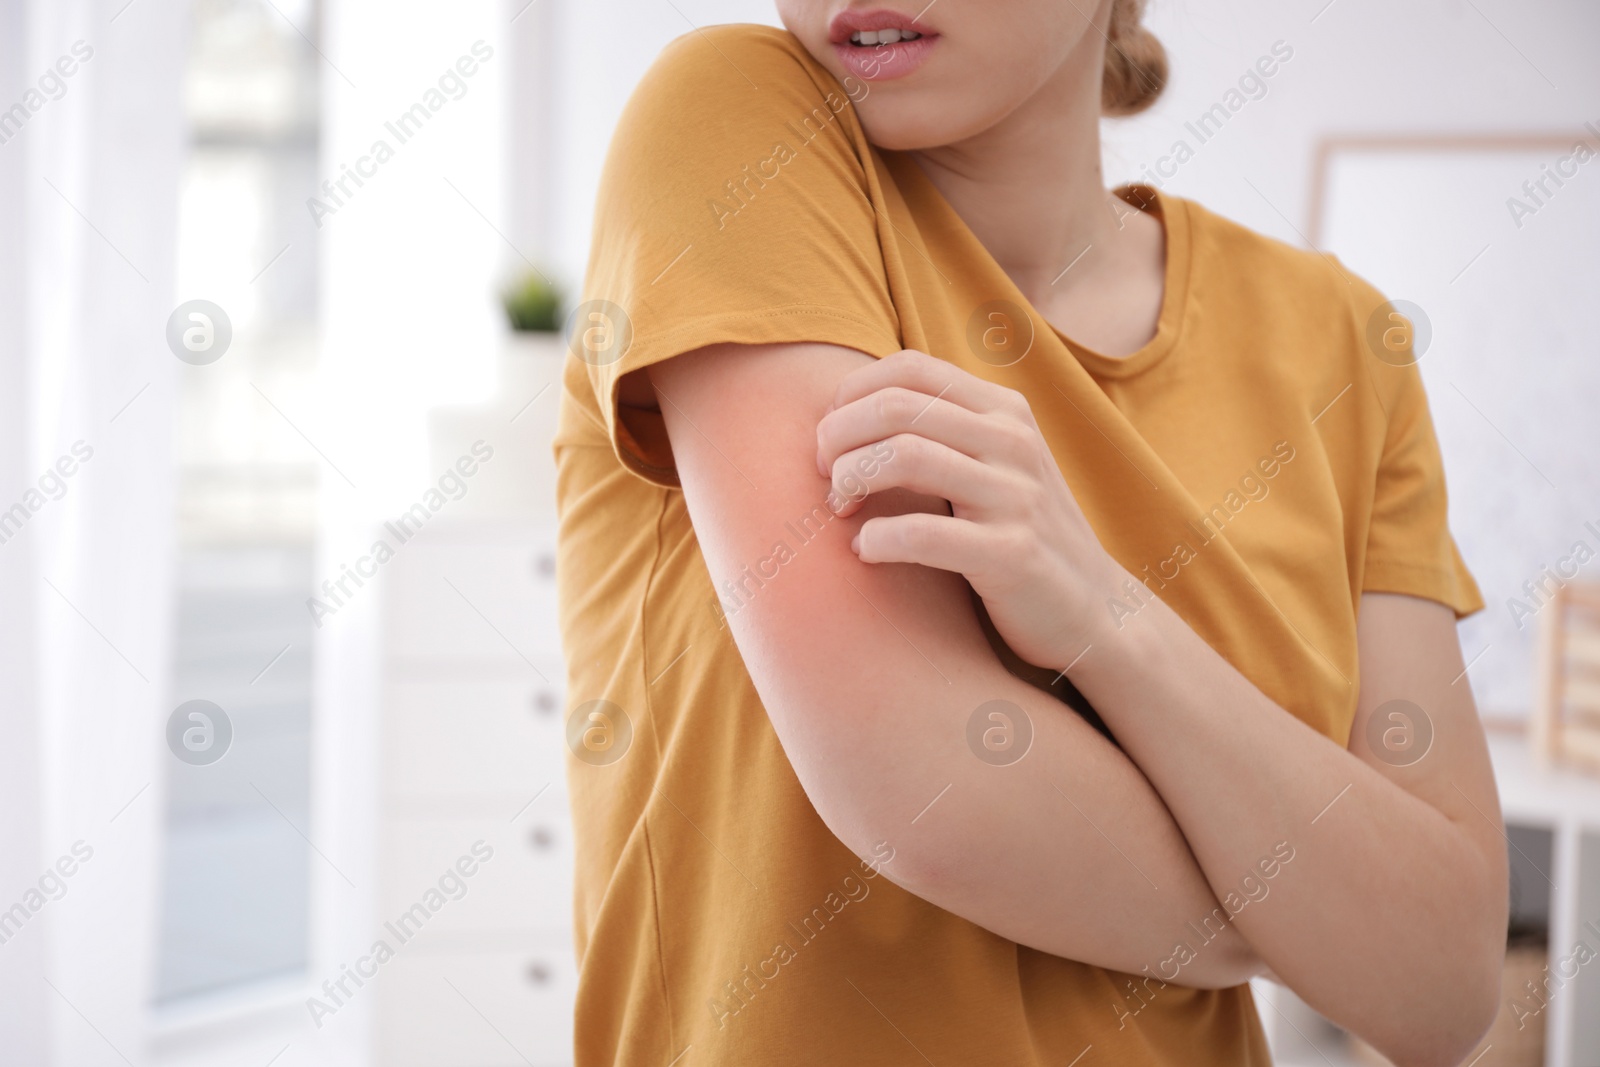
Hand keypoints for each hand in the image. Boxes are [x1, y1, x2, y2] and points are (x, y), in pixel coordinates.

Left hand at [815, 349, 1122, 668]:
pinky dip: (875, 540)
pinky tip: (865, 551)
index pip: (909, 368)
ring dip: (850, 481)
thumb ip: (942, 429)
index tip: (831, 437)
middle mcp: (1013, 442)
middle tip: (826, 477)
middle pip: (895, 407)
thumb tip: (847, 409)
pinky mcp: (1011, 554)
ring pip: (904, 456)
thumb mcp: (991, 464)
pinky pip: (921, 533)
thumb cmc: (1015, 533)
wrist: (1092, 609)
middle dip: (837, 438)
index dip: (852, 395)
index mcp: (1004, 410)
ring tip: (840, 509)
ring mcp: (1016, 496)